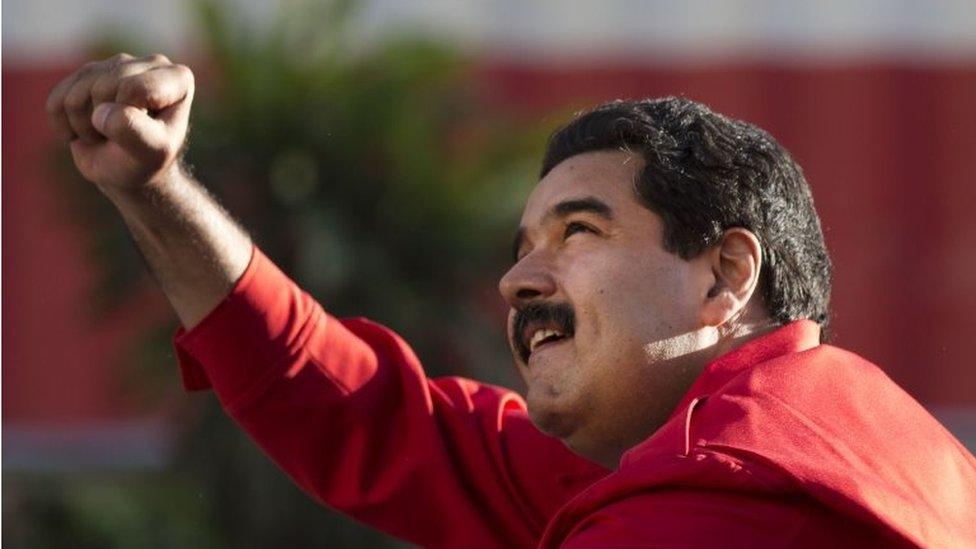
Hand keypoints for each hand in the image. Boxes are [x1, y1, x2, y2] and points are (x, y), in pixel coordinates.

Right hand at [46, 53, 194, 192]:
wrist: (129, 170)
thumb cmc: (147, 161)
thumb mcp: (152, 153)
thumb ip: (134, 132)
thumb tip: (102, 113)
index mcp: (177, 78)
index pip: (135, 88)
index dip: (130, 117)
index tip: (146, 134)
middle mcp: (149, 64)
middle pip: (103, 88)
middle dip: (105, 124)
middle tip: (123, 140)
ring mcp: (116, 65)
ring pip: (76, 95)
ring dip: (84, 127)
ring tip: (107, 135)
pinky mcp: (86, 74)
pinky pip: (56, 100)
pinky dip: (64, 126)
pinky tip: (87, 130)